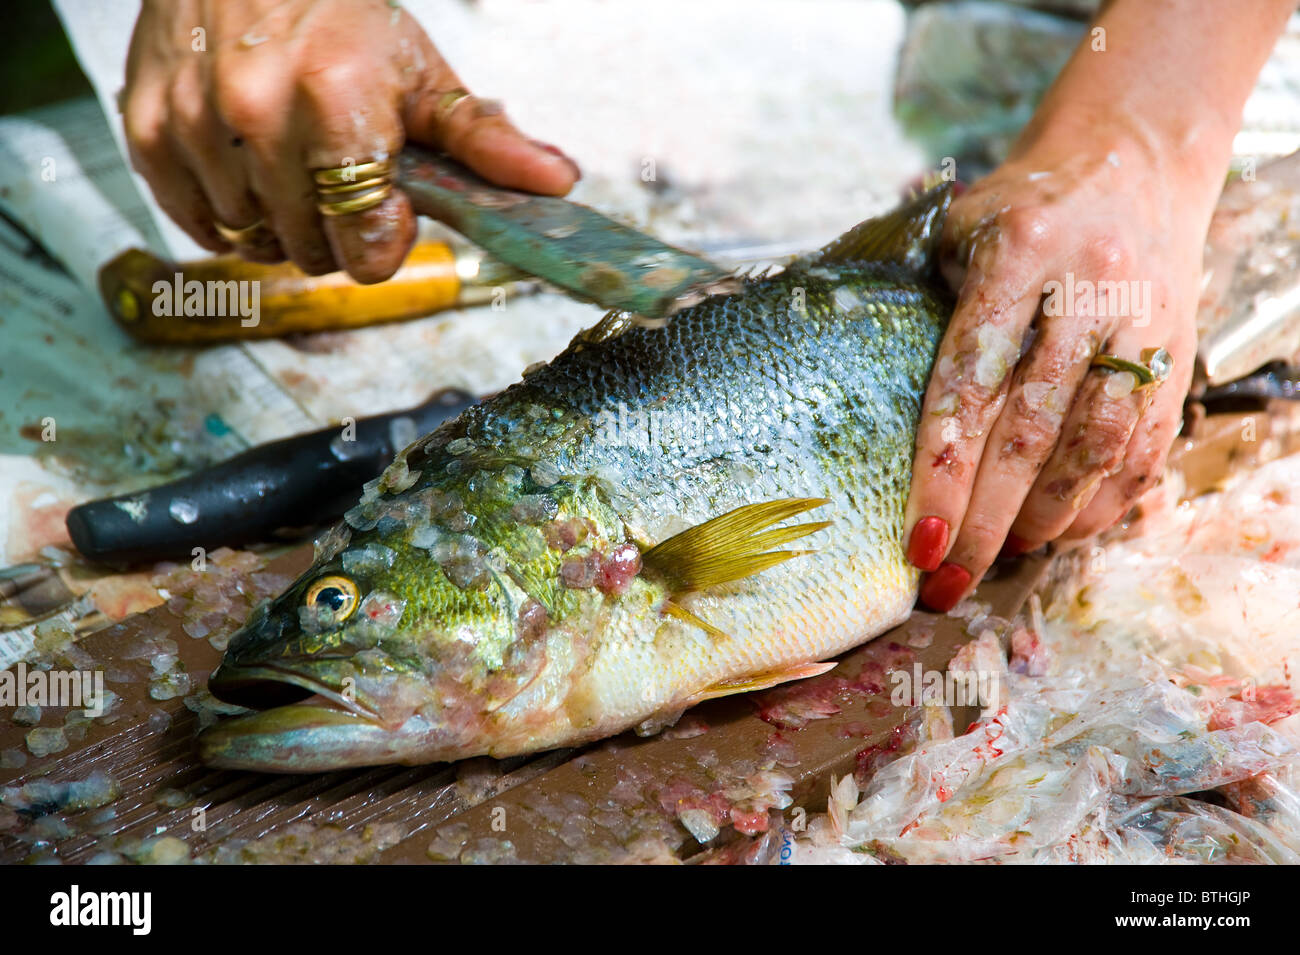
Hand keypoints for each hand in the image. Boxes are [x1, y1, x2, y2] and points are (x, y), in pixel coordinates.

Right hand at [122, 0, 578, 281]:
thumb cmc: (338, 17)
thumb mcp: (422, 75)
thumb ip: (485, 141)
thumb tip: (555, 181)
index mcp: (338, 100)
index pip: (367, 244)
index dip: (384, 237)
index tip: (387, 208)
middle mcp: (259, 112)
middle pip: (312, 251)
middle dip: (336, 230)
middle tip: (339, 177)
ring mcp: (196, 124)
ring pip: (255, 240)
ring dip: (281, 220)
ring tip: (292, 163)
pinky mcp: (149, 131)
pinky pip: (197, 224)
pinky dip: (227, 213)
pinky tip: (248, 170)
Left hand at [903, 134, 1205, 611]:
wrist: (1130, 163)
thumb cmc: (1020, 208)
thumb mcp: (957, 228)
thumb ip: (919, 300)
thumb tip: (863, 406)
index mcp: (1020, 252)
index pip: (971, 381)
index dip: (943, 472)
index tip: (919, 542)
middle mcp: (1088, 290)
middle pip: (1031, 431)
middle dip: (985, 519)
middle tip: (949, 579)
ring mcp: (1141, 326)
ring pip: (1094, 447)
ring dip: (1043, 518)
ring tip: (999, 558)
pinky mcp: (1176, 356)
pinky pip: (1142, 446)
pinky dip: (1101, 501)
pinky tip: (1059, 530)